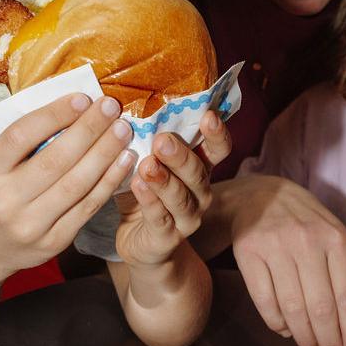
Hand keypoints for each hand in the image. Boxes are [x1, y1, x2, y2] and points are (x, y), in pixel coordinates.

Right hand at [0, 94, 135, 284]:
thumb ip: (25, 141)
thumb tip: (75, 106)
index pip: (21, 136)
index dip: (54, 114)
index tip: (82, 98)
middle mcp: (6, 200)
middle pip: (55, 160)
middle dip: (89, 130)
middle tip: (111, 107)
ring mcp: (30, 225)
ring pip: (76, 184)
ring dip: (105, 153)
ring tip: (123, 130)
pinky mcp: (53, 242)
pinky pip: (88, 207)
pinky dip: (110, 181)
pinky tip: (124, 160)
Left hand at [115, 111, 228, 267]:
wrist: (139, 242)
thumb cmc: (143, 194)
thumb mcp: (145, 163)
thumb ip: (144, 140)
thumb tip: (127, 102)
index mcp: (199, 169)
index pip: (218, 149)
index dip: (217, 134)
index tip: (208, 115)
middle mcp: (200, 192)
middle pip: (198, 172)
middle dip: (181, 156)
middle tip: (162, 140)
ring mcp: (187, 217)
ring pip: (181, 197)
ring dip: (164, 180)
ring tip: (147, 165)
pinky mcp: (167, 238)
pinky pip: (160, 218)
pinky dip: (149, 201)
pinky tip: (138, 186)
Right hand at [230, 176, 345, 345]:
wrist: (263, 194)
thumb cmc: (306, 223)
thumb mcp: (333, 237)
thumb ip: (344, 277)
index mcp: (336, 239)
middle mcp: (307, 241)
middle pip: (322, 310)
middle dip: (330, 344)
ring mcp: (275, 246)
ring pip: (293, 310)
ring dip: (305, 339)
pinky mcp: (248, 252)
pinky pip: (265, 303)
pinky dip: (278, 325)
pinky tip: (287, 330)